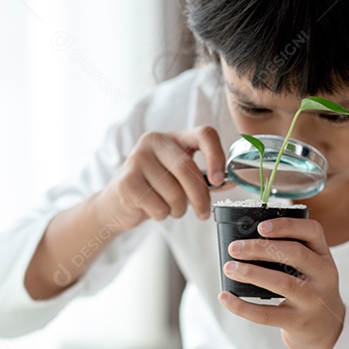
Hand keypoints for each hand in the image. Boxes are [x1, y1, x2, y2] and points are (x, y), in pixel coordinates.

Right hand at [96, 126, 227, 231]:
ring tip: (170, 208)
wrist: (117, 203)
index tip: (219, 180)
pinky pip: (158, 205)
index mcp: (174, 137)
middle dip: (200, 197)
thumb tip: (232, 182)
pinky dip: (161, 215)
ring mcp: (137, 158)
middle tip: (203, 213)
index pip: (204, 134)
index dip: (217, 156)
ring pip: (174, 192)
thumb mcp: (180, 178)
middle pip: (187, 169)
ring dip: (179, 209)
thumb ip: (205, 178)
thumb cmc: (155, 189)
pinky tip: (152, 209)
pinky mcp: (126, 180)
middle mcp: (154, 141)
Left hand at [218, 217, 344, 348]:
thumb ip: (291, 252)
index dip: (286, 226)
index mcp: (324, 256)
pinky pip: (266, 314)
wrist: (327, 330)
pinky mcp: (297, 322)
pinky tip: (225, 297)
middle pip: (294, 254)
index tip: (260, 227)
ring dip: (250, 272)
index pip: (313, 231)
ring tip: (229, 268)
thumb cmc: (310, 290)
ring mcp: (311, 300)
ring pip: (281, 282)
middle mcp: (323, 276)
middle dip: (260, 248)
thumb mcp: (312, 268)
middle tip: (234, 248)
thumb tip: (245, 239)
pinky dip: (241, 306)